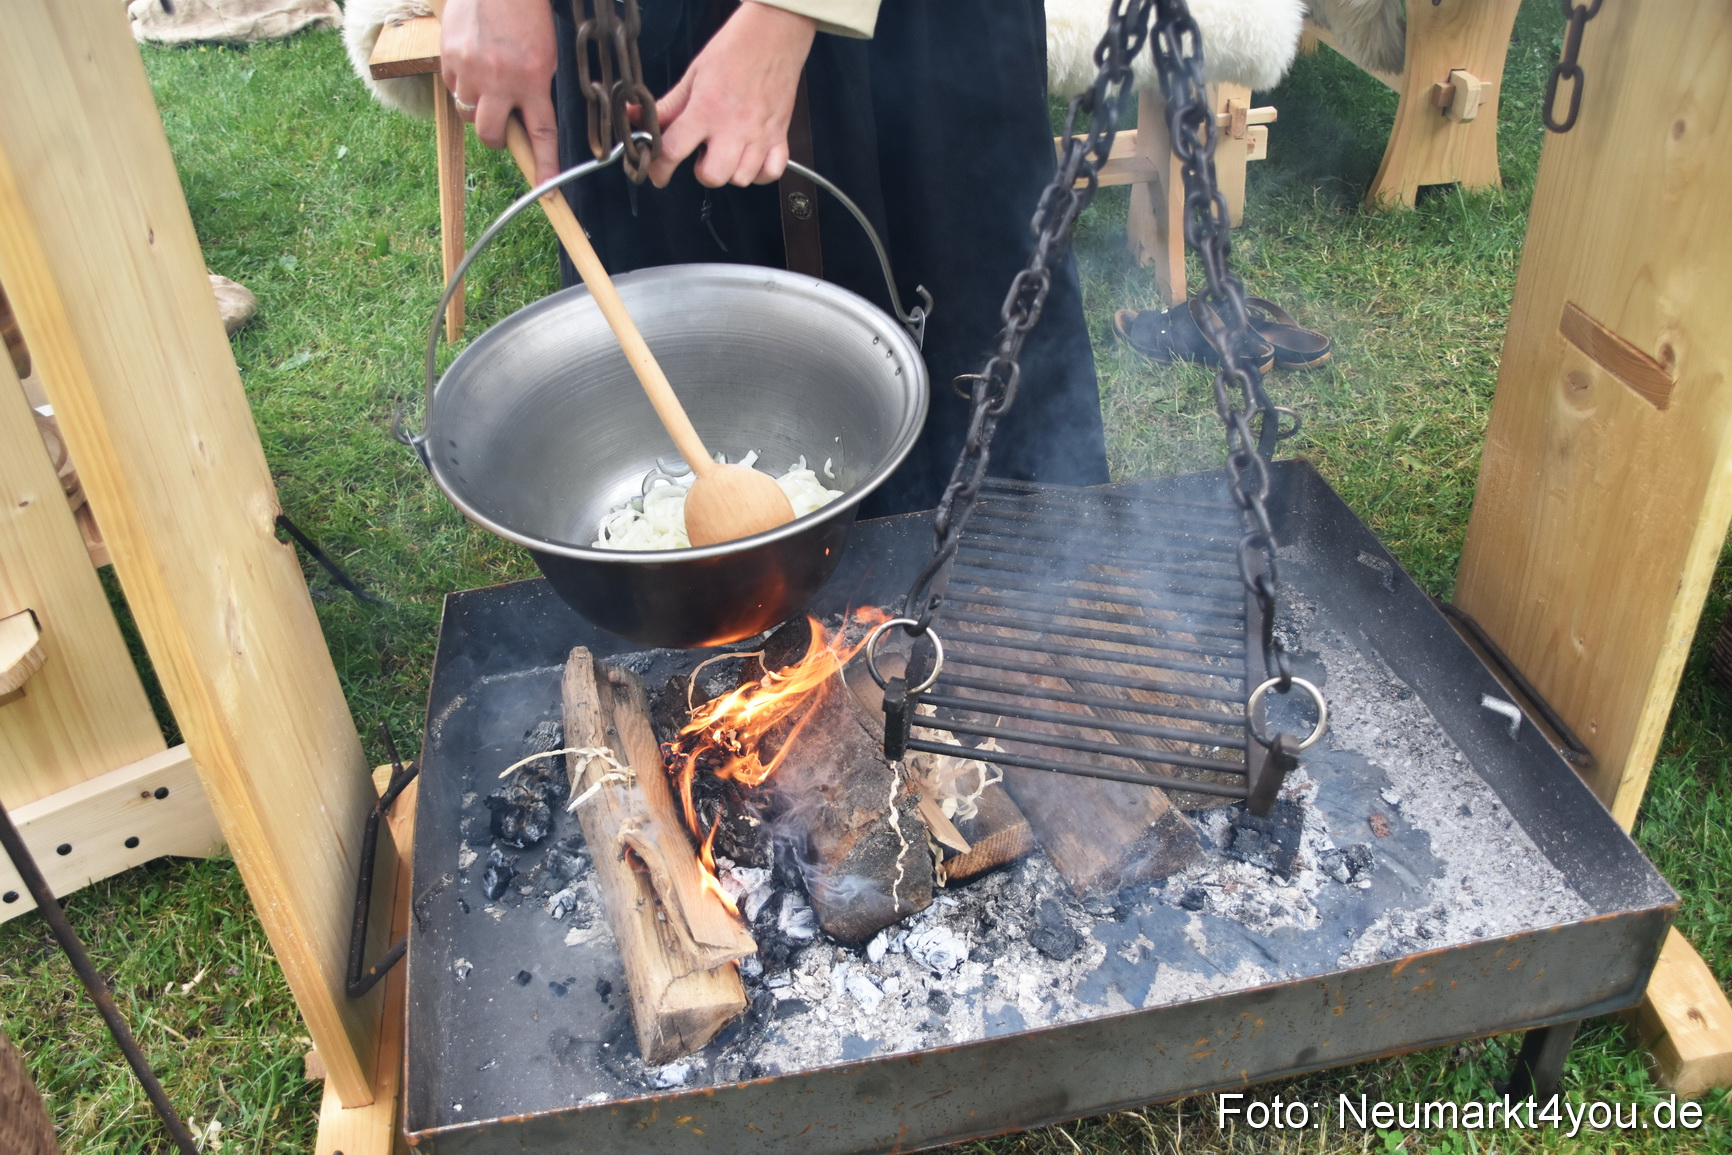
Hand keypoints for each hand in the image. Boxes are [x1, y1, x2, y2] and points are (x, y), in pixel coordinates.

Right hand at [440, 0, 559, 184]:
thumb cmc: (525, 14)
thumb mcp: (543, 55)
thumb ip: (534, 89)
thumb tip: (523, 122)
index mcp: (531, 80)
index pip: (541, 133)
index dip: (544, 163)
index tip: (547, 189)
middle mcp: (499, 80)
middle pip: (491, 135)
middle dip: (496, 138)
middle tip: (502, 123)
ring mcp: (470, 71)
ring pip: (468, 112)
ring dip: (478, 106)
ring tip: (487, 79)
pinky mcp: (448, 58)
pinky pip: (452, 86)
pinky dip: (462, 82)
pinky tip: (472, 60)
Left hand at [647, 2, 816, 188]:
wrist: (772, 35)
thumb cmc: (733, 51)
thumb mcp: (693, 77)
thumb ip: (667, 106)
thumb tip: (635, 117)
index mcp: (706, 109)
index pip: (672, 151)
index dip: (659, 169)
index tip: (658, 173)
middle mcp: (733, 127)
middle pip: (712, 176)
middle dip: (701, 171)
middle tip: (702, 154)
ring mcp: (759, 134)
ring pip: (741, 178)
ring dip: (730, 171)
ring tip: (728, 151)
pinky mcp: (780, 135)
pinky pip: (771, 173)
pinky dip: (760, 173)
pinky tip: (751, 158)